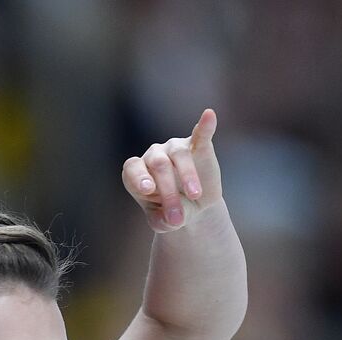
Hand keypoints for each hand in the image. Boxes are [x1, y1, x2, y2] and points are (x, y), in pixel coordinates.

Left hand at [121, 109, 222, 232]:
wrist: (193, 208)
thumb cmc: (171, 213)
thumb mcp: (164, 222)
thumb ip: (163, 221)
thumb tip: (175, 220)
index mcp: (137, 173)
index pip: (132, 169)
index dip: (138, 177)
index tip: (148, 190)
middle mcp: (154, 156)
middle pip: (158, 166)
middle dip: (168, 192)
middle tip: (177, 217)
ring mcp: (175, 148)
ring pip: (179, 155)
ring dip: (187, 176)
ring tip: (195, 195)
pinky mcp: (198, 146)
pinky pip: (201, 134)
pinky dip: (205, 125)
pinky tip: (209, 115)